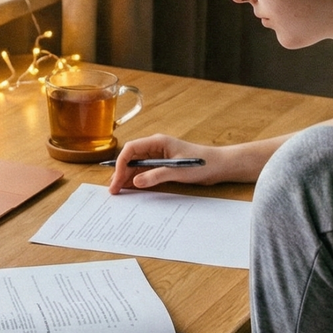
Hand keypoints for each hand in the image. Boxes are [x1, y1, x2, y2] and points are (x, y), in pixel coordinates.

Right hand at [107, 134, 227, 192]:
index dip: (121, 163)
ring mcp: (158, 157)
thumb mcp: (178, 171)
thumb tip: (136, 182)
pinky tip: (131, 188)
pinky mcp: (162, 165)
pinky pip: (145, 172)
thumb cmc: (201, 163)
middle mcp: (155, 147)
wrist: (219, 166)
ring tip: (119, 191)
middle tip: (114, 189)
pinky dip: (137, 180)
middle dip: (121, 172)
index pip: (131, 149)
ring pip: (136, 166)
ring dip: (127, 177)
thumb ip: (156, 175)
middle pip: (131, 158)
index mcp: (157, 142)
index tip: (118, 178)